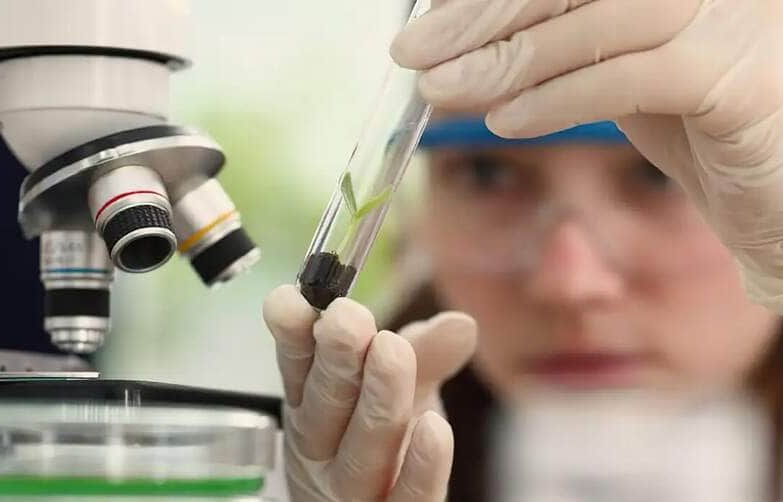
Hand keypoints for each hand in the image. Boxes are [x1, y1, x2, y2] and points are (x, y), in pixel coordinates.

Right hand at [263, 285, 476, 500]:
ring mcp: (352, 490)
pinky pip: (406, 499)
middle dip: (336, 359)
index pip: (298, 368)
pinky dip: (419, 467)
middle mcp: (323, 447)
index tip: (291, 299)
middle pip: (323, 407)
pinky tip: (435, 427)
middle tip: (347, 318)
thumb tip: (462, 323)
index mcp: (312, 404)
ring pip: (359, 451)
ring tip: (391, 351)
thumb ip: (427, 354)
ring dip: (375, 400)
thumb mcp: (405, 386)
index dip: (293, 335)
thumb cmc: (386, 437)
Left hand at [392, 0, 782, 311]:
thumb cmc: (697, 129)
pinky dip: (559, 98)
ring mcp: (732, 20)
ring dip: (508, 58)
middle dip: (482, 14)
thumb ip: (554, 53)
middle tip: (413, 52)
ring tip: (443, 90)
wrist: (778, 197)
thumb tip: (458, 51)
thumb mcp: (614, 73)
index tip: (424, 23)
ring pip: (600, 20)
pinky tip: (507, 122)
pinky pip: (633, 78)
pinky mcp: (743, 80)